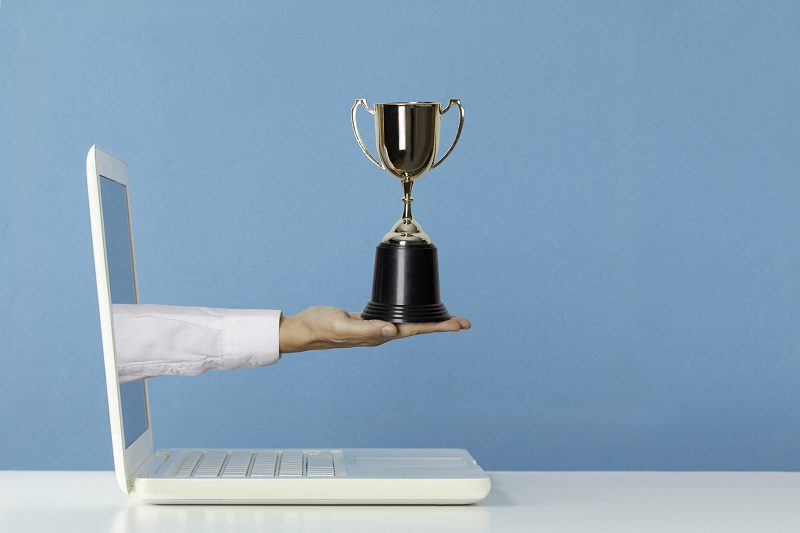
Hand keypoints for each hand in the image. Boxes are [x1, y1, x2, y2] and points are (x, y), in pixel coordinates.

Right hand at [278, 306, 469, 352]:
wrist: (304, 330)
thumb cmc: (320, 328)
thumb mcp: (341, 326)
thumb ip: (367, 329)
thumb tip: (393, 331)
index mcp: (379, 335)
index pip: (414, 330)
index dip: (437, 327)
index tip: (457, 324)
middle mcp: (382, 334)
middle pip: (418, 328)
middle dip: (441, 325)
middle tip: (464, 322)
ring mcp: (377, 329)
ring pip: (410, 324)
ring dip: (429, 322)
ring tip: (448, 319)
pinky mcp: (370, 321)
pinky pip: (397, 318)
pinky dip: (411, 315)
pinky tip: (416, 313)